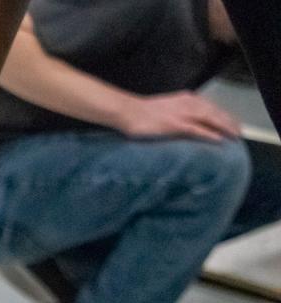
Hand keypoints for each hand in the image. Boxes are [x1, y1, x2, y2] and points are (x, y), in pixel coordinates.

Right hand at [118, 92, 240, 141]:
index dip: (223, 115)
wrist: (127, 111)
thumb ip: (179, 112)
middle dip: (229, 122)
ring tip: (234, 136)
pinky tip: (219, 140)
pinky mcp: (175, 124)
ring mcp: (182, 113)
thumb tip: (187, 123)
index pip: (210, 106)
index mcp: (186, 98)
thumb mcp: (165, 109)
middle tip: (239, 132)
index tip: (232, 123)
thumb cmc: (142, 113)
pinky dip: (209, 134)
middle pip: (215, 112)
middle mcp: (188, 103)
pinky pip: (197, 129)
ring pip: (210, 119)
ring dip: (224, 127)